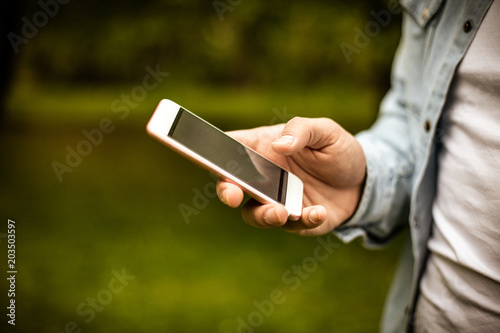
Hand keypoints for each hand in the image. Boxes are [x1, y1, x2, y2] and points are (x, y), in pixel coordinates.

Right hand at [217, 117, 365, 235]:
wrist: (363, 181)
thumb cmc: (337, 150)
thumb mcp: (325, 131)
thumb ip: (301, 130)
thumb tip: (279, 144)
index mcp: (263, 148)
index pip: (230, 148)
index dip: (211, 152)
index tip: (203, 156)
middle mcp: (263, 176)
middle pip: (231, 185)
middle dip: (227, 192)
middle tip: (233, 196)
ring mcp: (276, 200)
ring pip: (254, 213)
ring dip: (262, 215)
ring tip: (281, 212)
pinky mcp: (294, 220)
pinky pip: (290, 225)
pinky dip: (302, 221)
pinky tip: (317, 212)